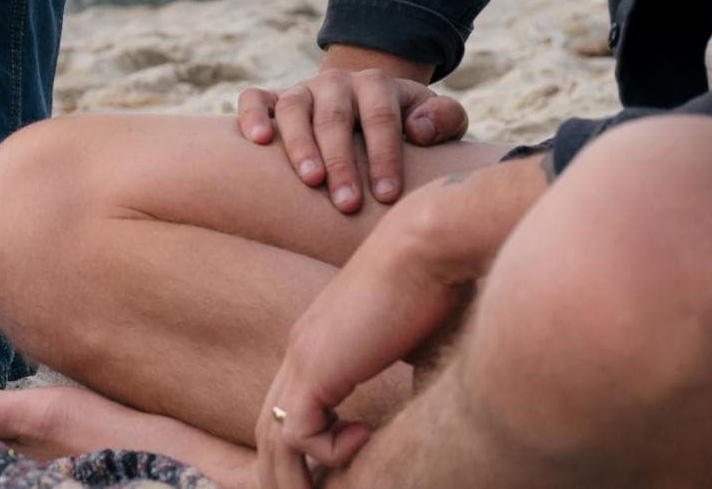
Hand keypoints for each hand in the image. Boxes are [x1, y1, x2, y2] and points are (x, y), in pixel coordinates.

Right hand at [239, 47, 470, 212]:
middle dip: (342, 162)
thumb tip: (418, 130)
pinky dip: (252, 116)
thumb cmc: (407, 126)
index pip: (380, 117)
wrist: (365, 105)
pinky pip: (254, 99)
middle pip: (335, 118)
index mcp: (377, 84)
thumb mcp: (437, 118)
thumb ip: (444, 118)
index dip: (384, 156)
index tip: (387, 196)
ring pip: (294, 108)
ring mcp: (302, 90)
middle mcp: (337, 83)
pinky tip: (259, 141)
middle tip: (347, 203)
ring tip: (310, 181)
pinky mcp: (273, 99)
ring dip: (300, 145)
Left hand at [252, 157, 548, 487]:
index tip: (326, 477)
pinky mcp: (316, 368)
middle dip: (282, 472)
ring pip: (273, 436)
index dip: (303, 445)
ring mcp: (304, 357)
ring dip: (294, 476)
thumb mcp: (420, 346)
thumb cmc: (441, 287)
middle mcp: (303, 350)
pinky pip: (297, 433)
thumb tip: (425, 416)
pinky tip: (363, 438)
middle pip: (270, 426)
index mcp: (321, 342)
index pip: (291, 404)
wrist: (433, 245)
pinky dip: (326, 451)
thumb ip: (409, 379)